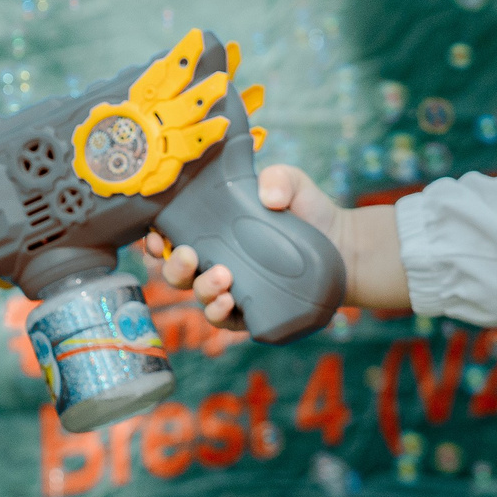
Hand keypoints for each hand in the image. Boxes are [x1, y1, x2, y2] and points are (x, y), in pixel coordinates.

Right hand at [144, 164, 409, 328]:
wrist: (343, 244)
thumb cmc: (308, 210)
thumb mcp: (291, 183)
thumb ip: (278, 178)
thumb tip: (267, 196)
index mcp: (212, 230)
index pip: (170, 237)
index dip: (153, 240)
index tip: (154, 236)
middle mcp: (214, 260)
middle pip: (176, 272)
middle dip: (174, 267)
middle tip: (189, 255)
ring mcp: (231, 288)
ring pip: (198, 296)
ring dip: (202, 289)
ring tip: (223, 277)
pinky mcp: (251, 310)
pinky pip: (224, 319)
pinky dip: (219, 313)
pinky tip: (228, 303)